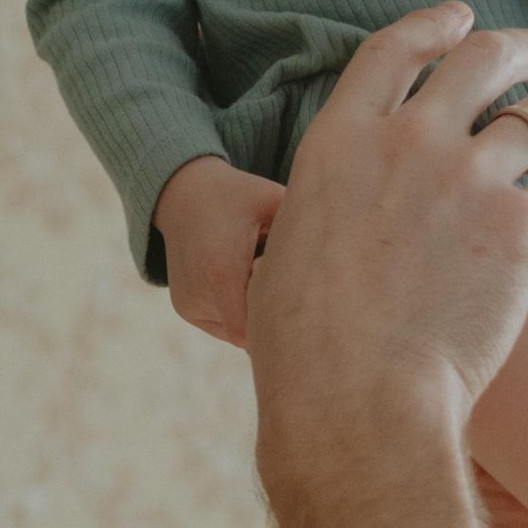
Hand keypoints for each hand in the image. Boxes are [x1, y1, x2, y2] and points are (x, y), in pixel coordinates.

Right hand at [154, 156, 286, 348]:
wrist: (182, 195)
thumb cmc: (237, 197)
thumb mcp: (273, 201)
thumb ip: (304, 227)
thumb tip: (346, 251)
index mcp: (222, 271)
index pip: (253, 330)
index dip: (280, 328)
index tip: (302, 311)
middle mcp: (200, 294)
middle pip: (249, 330)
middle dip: (273, 318)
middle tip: (295, 295)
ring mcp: (190, 305)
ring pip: (236, 331)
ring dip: (254, 315)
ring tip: (258, 278)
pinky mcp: (185, 308)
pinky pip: (222, 325)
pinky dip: (238, 311)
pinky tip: (243, 283)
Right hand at [246, 8, 527, 460]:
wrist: (356, 401)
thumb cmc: (307, 351)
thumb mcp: (286, 250)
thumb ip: (323, 208)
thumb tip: (335, 212)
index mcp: (339, 142)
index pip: (393, 52)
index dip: (434, 26)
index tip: (462, 18)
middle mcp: (407, 143)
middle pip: (481, 61)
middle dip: (526, 50)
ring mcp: (468, 180)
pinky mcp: (522, 230)